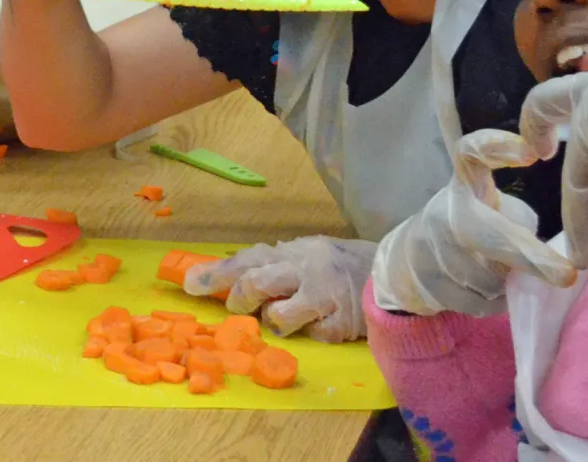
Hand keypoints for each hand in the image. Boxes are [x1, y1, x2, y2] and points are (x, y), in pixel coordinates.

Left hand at [184, 236, 375, 342]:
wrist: (398, 271)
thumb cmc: (343, 265)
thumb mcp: (307, 255)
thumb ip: (273, 265)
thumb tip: (225, 276)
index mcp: (295, 251)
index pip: (246, 260)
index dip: (215, 274)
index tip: (188, 286)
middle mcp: (307, 268)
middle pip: (255, 283)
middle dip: (239, 301)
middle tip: (238, 309)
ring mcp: (326, 296)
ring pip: (278, 316)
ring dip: (275, 322)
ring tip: (287, 319)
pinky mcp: (343, 323)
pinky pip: (314, 336)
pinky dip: (313, 334)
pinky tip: (324, 325)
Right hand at [371, 130, 575, 316]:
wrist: (406, 260)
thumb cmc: (467, 226)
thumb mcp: (485, 206)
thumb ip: (513, 218)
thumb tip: (552, 251)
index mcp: (463, 186)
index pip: (472, 155)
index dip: (498, 148)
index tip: (532, 154)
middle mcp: (444, 214)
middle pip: (489, 235)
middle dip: (530, 256)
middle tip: (567, 275)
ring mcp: (431, 251)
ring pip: (491, 278)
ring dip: (508, 281)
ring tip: (502, 271)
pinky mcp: (429, 285)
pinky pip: (480, 302)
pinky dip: (495, 301)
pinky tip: (488, 289)